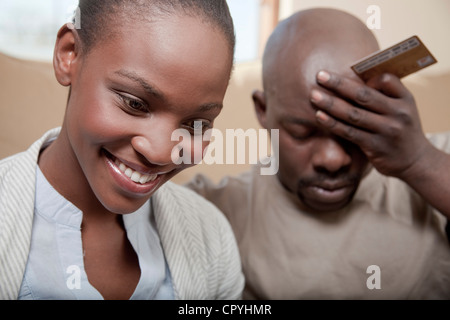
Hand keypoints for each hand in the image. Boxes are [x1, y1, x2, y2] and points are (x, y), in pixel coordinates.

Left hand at [310, 70, 432, 179]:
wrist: (416, 161)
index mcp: (404, 99)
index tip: (346, 71)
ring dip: (331, 104)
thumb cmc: (401, 129)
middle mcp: (397, 113)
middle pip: (363, 95)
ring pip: (353, 114)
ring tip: (314, 95)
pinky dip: (333, 123)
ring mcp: (386, 131)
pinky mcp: (375, 147)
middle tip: (320, 76)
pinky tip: (319, 115)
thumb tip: (355, 79)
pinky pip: (349, 132)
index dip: (365, 76)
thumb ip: (384, 95)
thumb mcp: (402, 108)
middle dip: (339, 84)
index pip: (386, 80)